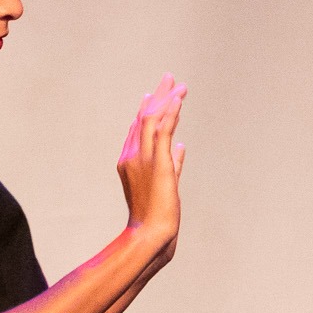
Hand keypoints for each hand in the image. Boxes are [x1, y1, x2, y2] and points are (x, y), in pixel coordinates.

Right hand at [117, 74, 186, 251]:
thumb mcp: (166, 184)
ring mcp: (143, 157)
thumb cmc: (156, 217)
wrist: (151, 233)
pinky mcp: (158, 161)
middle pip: (144, 117)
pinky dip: (171, 111)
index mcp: (130, 161)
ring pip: (153, 118)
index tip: (157, 96)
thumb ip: (172, 163)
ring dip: (166, 98)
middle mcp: (132, 155)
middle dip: (157, 96)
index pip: (139, 129)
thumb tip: (181, 146)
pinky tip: (178, 98)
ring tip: (178, 83)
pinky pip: (163, 129)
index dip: (148, 110)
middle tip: (168, 78)